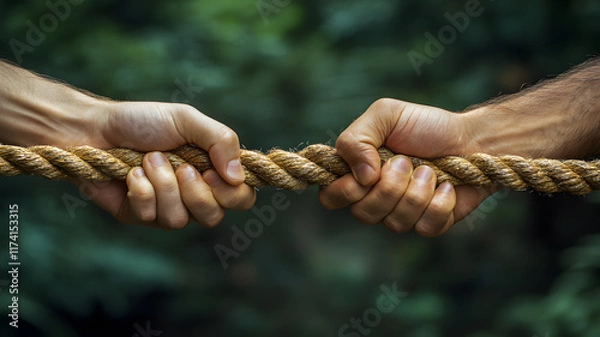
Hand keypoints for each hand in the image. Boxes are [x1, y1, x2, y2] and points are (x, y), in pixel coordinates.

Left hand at [72, 101, 255, 228]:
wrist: (94, 128)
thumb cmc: (143, 122)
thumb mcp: (187, 120)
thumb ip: (221, 140)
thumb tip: (238, 176)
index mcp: (212, 171)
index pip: (241, 198)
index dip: (232, 194)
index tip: (212, 173)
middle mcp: (193, 194)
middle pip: (214, 217)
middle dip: (196, 193)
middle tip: (182, 167)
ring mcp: (166, 207)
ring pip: (180, 220)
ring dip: (163, 185)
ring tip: (148, 160)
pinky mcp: (140, 216)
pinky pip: (151, 216)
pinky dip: (141, 190)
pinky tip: (130, 174)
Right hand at [319, 98, 494, 236]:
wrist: (472, 138)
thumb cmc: (425, 125)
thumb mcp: (385, 115)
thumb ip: (357, 138)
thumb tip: (361, 176)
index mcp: (356, 173)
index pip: (330, 198)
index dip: (346, 191)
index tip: (370, 171)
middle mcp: (374, 197)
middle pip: (362, 214)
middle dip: (390, 187)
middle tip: (407, 161)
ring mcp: (400, 213)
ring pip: (394, 223)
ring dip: (417, 192)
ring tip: (430, 171)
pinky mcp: (429, 224)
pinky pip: (424, 228)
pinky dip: (439, 204)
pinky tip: (447, 188)